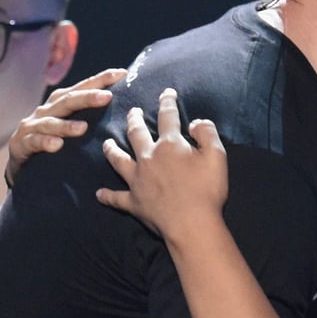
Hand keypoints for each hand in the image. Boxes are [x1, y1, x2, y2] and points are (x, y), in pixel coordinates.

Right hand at [5, 69, 123, 186]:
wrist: (18, 161)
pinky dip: (45, 142)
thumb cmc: (51, 140)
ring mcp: (32, 126)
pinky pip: (34, 142)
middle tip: (108, 97)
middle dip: (87, 97)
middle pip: (68, 101)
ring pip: (50, 123)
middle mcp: (46, 110)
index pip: (82, 88)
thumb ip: (89, 117)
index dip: (101, 80)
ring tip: (83, 128)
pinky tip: (57, 145)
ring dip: (66, 125)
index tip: (122, 74)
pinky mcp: (21, 144)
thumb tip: (124, 111)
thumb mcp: (69, 126)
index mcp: (60, 103)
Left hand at [96, 89, 228, 241]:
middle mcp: (148, 158)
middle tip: (131, 111)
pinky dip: (107, 196)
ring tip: (106, 143)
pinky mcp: (134, 202)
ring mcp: (137, 180)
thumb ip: (207, 133)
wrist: (191, 224)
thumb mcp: (217, 156)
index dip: (167, 102)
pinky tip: (99, 194)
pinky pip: (116, 198)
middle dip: (133, 119)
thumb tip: (195, 122)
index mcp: (170, 145)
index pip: (167, 117)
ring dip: (111, 150)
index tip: (166, 93)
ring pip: (118, 160)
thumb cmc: (207, 190)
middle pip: (136, 133)